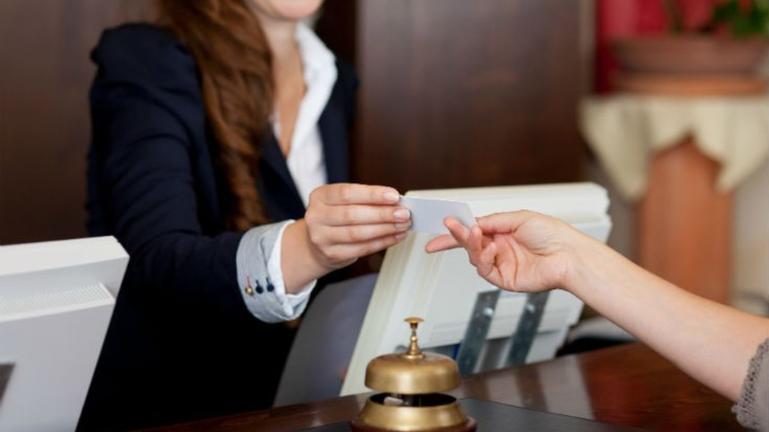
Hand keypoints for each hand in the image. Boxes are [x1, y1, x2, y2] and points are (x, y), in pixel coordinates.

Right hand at [303, 183, 410, 269]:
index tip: (394, 196)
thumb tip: (396, 202)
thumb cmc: (336, 218)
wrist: (316, 244)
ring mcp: (321, 237)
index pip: (347, 193)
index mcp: (320, 196)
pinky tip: (394, 237)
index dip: (372, 195)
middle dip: (382, 214)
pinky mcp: (331, 254)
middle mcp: (316, 216)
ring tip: (402, 225)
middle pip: (352, 214)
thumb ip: (365, 200)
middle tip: (404, 213)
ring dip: (385, 229)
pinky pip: (361, 249)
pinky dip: (381, 242)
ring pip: (357, 234)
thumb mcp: (343, 202)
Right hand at [425, 211, 578, 292]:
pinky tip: (491, 248)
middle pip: (470, 244)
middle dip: (457, 235)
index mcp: (503, 232)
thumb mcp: (519, 218)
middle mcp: (500, 248)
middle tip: (449, 226)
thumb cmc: (553, 235)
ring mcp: (501, 264)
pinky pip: (485, 269)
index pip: (474, 230)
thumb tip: (473, 222)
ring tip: (474, 234)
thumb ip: (493, 221)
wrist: (568, 255)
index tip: (444, 223)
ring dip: (471, 244)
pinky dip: (484, 257)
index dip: (457, 229)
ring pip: (474, 256)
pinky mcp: (504, 279)